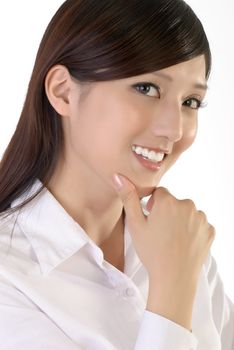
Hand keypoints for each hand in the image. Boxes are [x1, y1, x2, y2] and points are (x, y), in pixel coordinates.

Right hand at [112, 173, 214, 328]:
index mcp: (169, 201)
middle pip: (174, 202)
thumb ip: (128, 197)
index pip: (159, 194)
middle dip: (167, 212)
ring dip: (180, 220)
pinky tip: (184, 243)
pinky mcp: (209, 231)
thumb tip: (118, 176)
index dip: (153, 206)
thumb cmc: (152, 252)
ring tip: (172, 239)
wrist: (174, 279)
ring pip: (187, 213)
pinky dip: (192, 230)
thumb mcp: (135, 224)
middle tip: (160, 232)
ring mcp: (201, 219)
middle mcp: (188, 205)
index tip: (151, 220)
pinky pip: (199, 224)